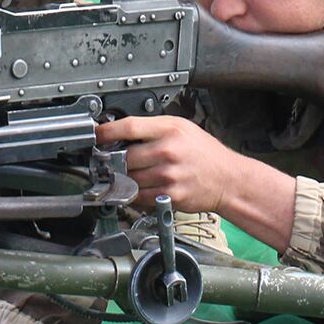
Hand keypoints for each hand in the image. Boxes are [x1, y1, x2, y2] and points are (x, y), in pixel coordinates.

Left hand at [97, 115, 297, 247]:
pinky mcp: (169, 195)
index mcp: (170, 130)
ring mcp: (168, 175)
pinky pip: (138, 196)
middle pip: (124, 156)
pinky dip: (132, 194)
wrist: (227, 179)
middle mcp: (168, 151)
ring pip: (128, 178)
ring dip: (122, 178)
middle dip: (114, 160)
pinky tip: (138, 187)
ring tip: (127, 174)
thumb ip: (153, 128)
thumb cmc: (205, 153)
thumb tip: (121, 130)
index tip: (96, 135)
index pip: (128, 127)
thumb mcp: (182, 128)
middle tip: (109, 160)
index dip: (106, 132)